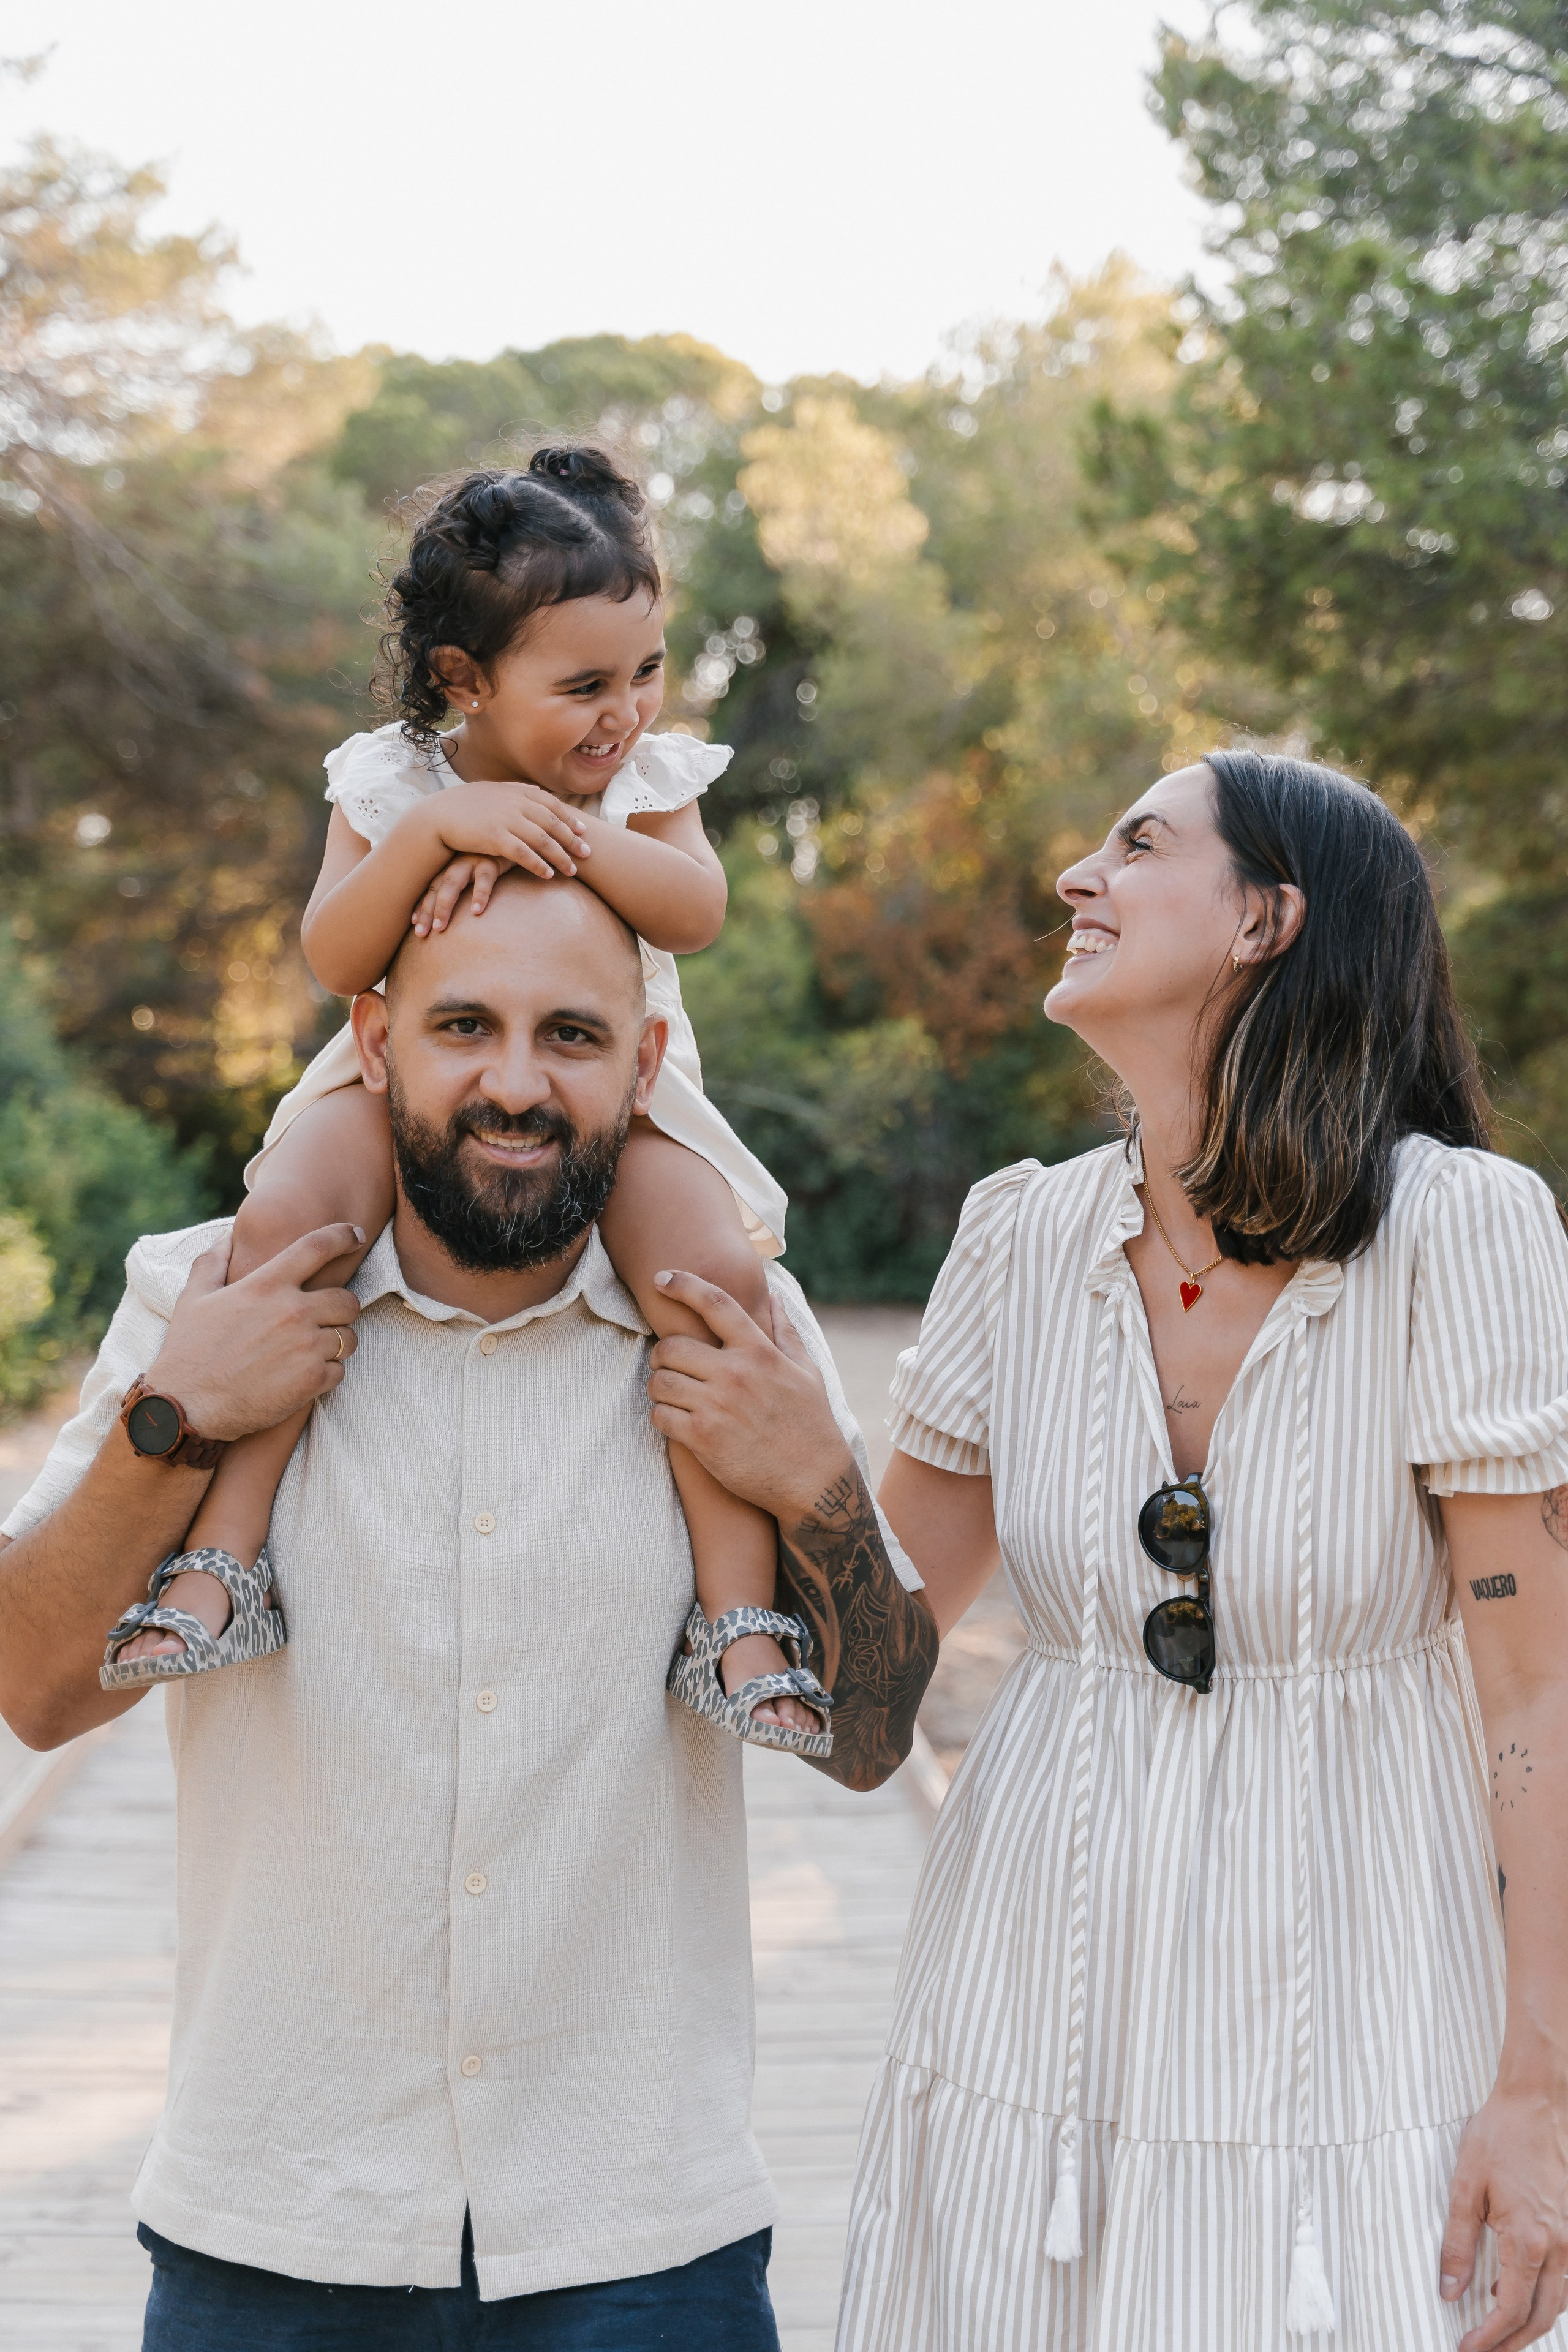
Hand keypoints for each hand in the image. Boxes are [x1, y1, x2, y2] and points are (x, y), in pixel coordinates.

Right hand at [148, 1226, 363, 1441]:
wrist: (186, 1407)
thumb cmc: (188, 1351)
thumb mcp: (193, 1298)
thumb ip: (212, 1262)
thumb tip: (226, 1236)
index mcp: (266, 1285)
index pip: (317, 1247)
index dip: (343, 1236)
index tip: (356, 1235)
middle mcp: (293, 1311)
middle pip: (348, 1300)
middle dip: (341, 1308)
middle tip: (324, 1319)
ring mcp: (306, 1347)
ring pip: (349, 1337)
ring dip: (336, 1343)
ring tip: (311, 1351)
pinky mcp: (312, 1380)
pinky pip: (340, 1370)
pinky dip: (327, 1374)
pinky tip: (302, 1377)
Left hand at [411, 853, 511, 935]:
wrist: (516, 837)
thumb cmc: (496, 857)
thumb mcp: (478, 871)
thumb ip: (468, 887)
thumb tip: (462, 915)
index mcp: (451, 866)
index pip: (431, 887)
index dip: (422, 905)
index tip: (414, 924)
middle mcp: (457, 862)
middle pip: (437, 888)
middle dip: (427, 911)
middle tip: (421, 934)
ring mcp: (472, 859)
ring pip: (452, 883)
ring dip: (443, 906)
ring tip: (440, 927)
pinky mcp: (492, 859)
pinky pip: (484, 878)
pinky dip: (479, 894)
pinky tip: (476, 912)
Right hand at [431, 781, 590, 881]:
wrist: (437, 816)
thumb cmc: (464, 805)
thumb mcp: (492, 791)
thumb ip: (516, 790)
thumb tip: (538, 790)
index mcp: (516, 792)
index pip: (551, 804)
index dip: (569, 819)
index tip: (582, 831)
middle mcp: (515, 804)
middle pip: (553, 823)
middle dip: (572, 840)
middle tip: (587, 854)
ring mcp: (506, 820)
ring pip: (543, 840)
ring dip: (561, 856)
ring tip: (572, 870)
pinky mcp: (495, 838)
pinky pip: (524, 854)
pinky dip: (539, 865)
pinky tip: (549, 875)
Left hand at [646, 1271, 853, 1521]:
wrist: (813, 1482)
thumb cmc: (810, 1424)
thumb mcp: (806, 1372)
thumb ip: (786, 1332)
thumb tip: (775, 1298)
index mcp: (759, 1352)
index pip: (714, 1303)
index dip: (683, 1285)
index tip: (661, 1278)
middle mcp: (736, 1374)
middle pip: (671, 1346)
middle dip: (662, 1355)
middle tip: (668, 1365)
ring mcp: (717, 1406)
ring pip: (660, 1381)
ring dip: (658, 1387)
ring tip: (670, 1394)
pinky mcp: (703, 1439)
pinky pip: (660, 1416)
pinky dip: (661, 1417)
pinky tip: (675, 1421)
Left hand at [1442, 2080, 1567, 2348]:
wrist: (1538, 2101)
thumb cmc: (1500, 2136)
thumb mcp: (1466, 2187)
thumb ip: (1457, 2242)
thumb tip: (1449, 2290)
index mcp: (1530, 2240)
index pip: (1511, 2310)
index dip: (1489, 2337)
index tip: (1466, 2349)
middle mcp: (1559, 2246)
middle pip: (1543, 2317)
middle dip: (1513, 2342)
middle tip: (1483, 2351)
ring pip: (1559, 2301)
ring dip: (1531, 2322)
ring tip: (1497, 2328)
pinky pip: (1565, 2277)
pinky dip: (1544, 2295)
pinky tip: (1516, 2288)